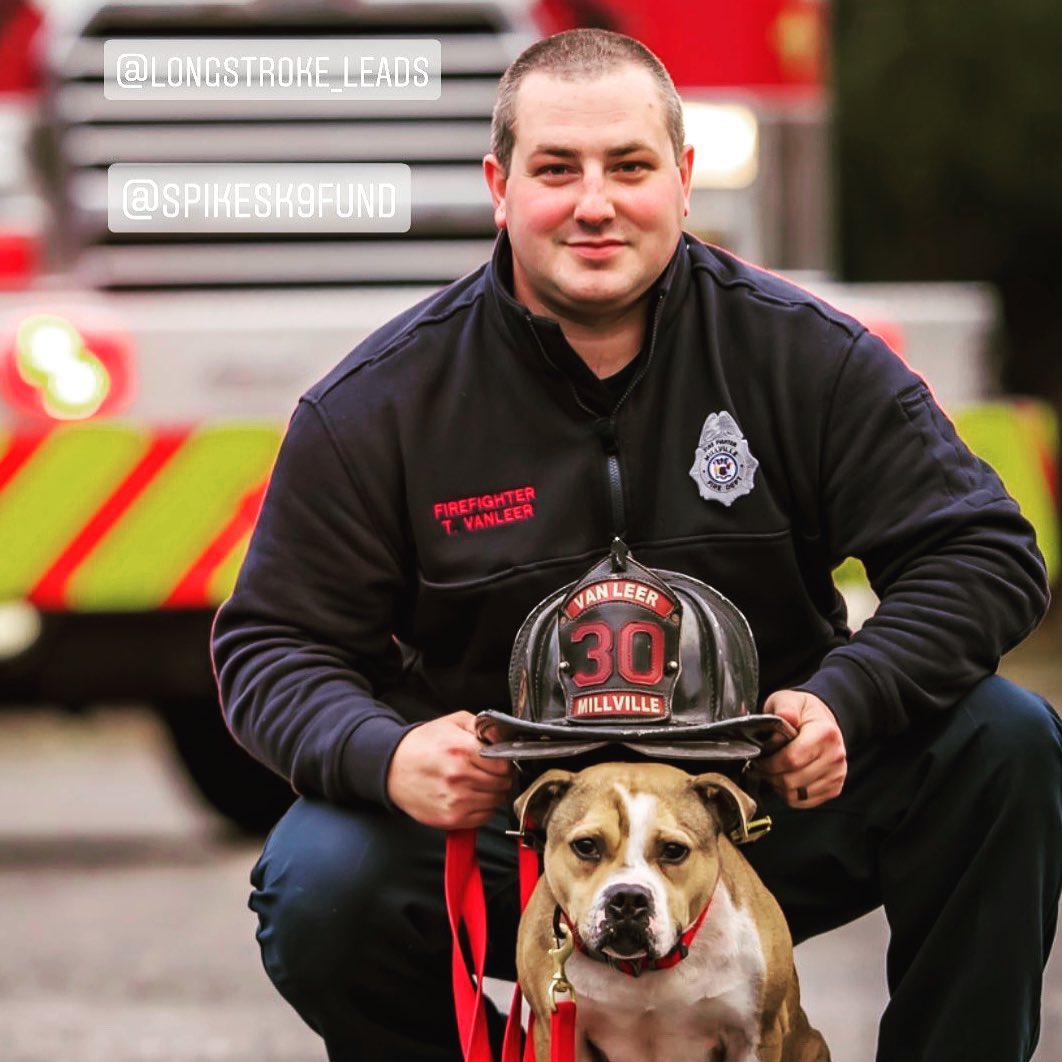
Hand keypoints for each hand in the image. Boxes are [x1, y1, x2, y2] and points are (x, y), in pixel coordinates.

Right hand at [386, 711, 513, 828]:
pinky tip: (472, 796)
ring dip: (493, 793)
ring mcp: (455, 800)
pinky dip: (484, 808)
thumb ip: (482, 726)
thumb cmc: (422, 745)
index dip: (505, 762)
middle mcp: (459, 776)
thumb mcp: (452, 722)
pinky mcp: (450, 818)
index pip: (504, 764)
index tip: (499, 761)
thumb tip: (504, 737)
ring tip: (478, 783)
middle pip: (502, 784)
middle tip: (489, 772)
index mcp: (461, 749)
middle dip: (500, 777)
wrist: (392, 768)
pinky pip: (483, 817)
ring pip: (495, 801)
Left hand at [756, 690, 846, 807]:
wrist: (823, 719)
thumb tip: (785, 717)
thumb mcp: (789, 700)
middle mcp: (835, 757)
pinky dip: (789, 794)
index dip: (769, 762)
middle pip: (792, 780)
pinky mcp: (834, 788)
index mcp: (825, 734)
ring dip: (778, 786)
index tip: (758, 757)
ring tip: (772, 771)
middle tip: (761, 766)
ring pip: (796, 795)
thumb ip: (785, 708)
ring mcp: (837, 775)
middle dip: (770, 775)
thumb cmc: (802, 711)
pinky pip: (804, 802)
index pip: (792, 759)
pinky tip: (784, 778)